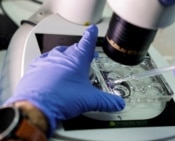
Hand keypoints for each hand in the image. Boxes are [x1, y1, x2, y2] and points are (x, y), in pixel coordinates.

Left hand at [4, 25, 124, 135]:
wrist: (36, 106)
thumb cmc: (61, 97)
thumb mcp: (90, 100)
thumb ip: (106, 101)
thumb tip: (118, 104)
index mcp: (76, 59)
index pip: (86, 42)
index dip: (91, 35)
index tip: (92, 29)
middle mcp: (61, 56)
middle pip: (73, 48)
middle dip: (80, 51)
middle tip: (84, 57)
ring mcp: (46, 61)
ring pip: (58, 54)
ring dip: (65, 58)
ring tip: (68, 67)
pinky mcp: (34, 68)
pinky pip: (44, 62)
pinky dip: (50, 66)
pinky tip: (51, 74)